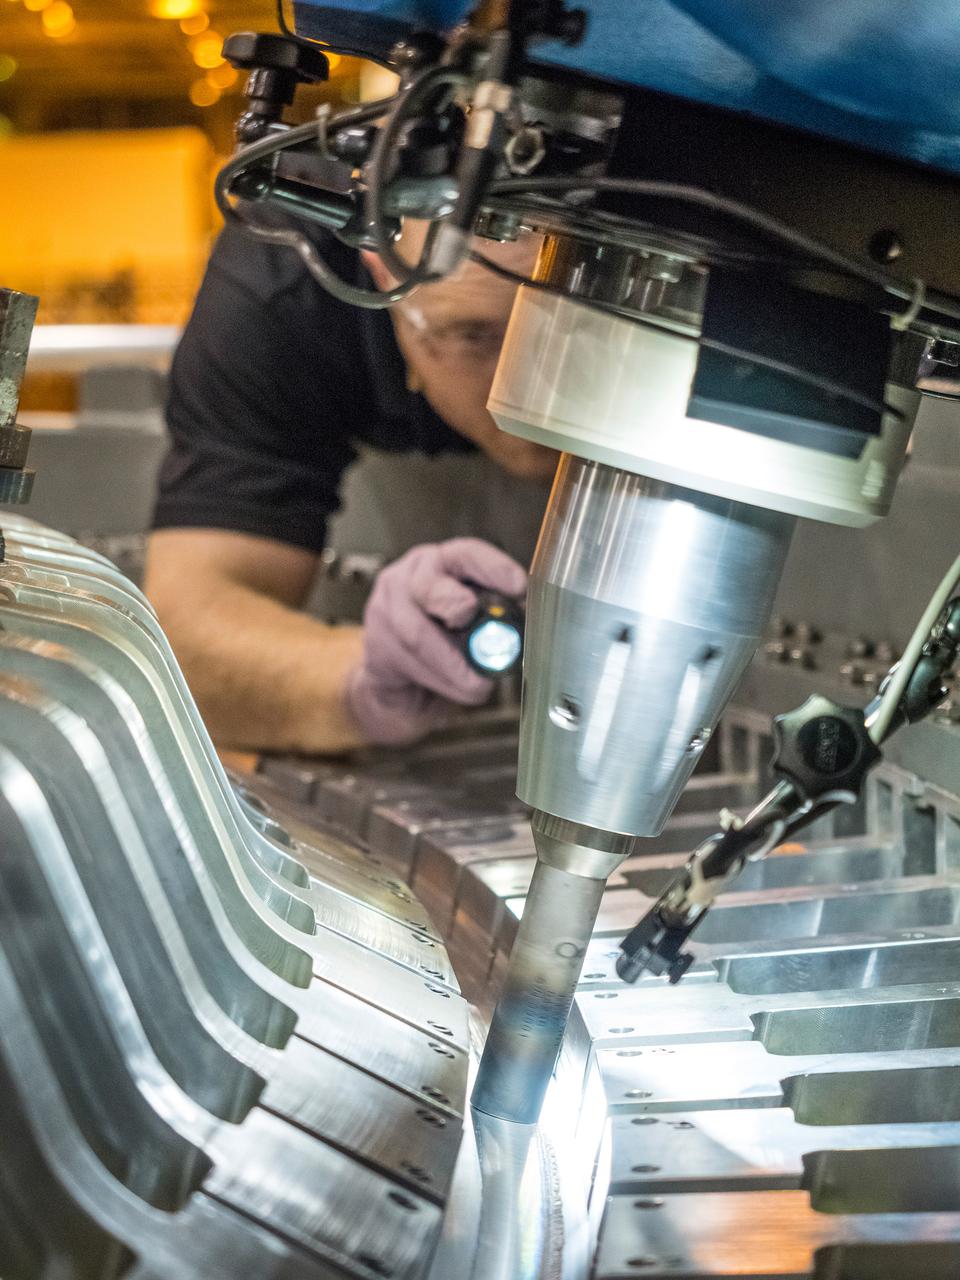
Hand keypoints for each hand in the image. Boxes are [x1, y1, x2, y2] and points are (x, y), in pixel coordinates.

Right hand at [344, 537, 526, 745]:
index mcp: (443, 563)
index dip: (494, 568)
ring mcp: (386, 608)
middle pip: (428, 586)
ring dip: (454, 666)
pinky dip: (440, 681)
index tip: (520, 587)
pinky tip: (458, 688)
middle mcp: (410, 577)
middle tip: (471, 617)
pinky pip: (408, 663)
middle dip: (453, 602)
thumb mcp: (475, 621)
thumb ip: (494, 620)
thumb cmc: (446, 640)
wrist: (399, 676)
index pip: (467, 555)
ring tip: (479, 686)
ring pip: (417, 635)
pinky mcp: (374, 643)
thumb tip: (521, 630)